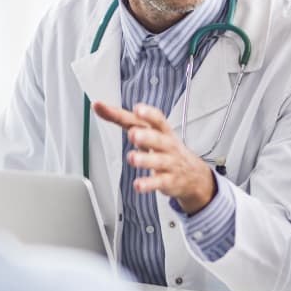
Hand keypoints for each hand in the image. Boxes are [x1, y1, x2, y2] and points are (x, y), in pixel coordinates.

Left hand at [93, 101, 215, 213]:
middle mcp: (167, 145)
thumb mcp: (147, 131)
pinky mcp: (168, 181)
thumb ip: (122, 119)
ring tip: (132, 158)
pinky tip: (138, 185)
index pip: (157, 119)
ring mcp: (168, 163)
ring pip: (158, 161)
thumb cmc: (165, 148)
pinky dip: (148, 184)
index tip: (138, 109)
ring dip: (145, 159)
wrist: (192, 174)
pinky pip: (158, 183)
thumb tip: (98, 106)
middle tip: (133, 134)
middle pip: (158, 139)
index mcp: (162, 131)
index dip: (148, 114)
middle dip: (146, 136)